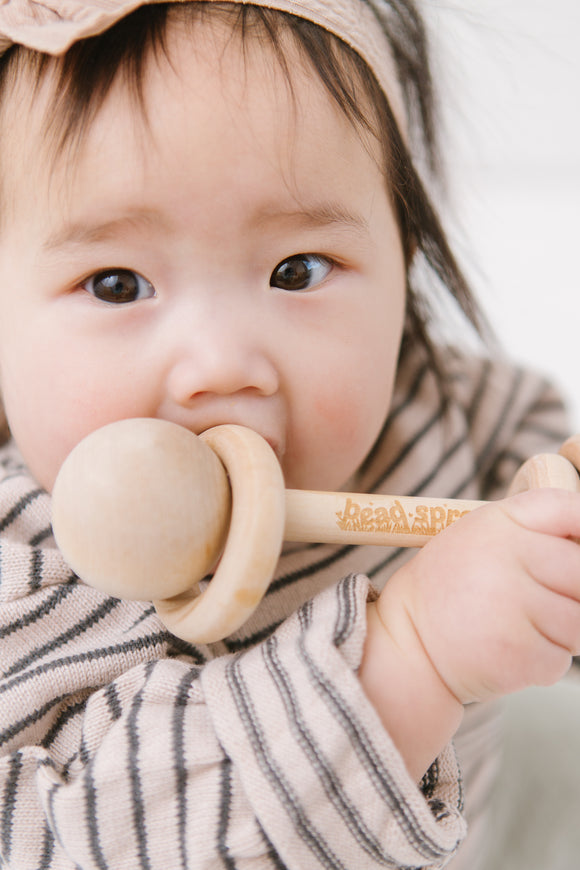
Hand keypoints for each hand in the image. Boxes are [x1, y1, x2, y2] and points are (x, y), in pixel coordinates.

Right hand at [375, 488, 579, 704]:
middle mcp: (505, 559)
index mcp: (497, 524)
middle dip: (574, 592)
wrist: (408, 644)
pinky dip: (543, 660)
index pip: (568, 510)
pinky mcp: (518, 654)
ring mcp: (512, 608)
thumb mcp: (479, 538)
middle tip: (546, 600)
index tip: (578, 548)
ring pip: (579, 621)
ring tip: (521, 626)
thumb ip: (532, 530)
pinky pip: (561, 659)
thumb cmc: (451, 590)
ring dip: (561, 631)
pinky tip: (510, 649)